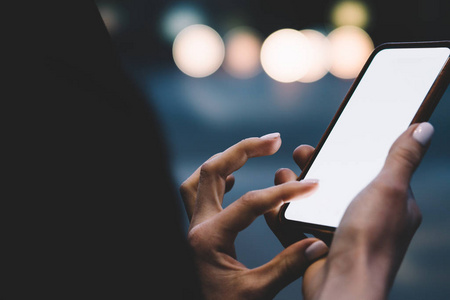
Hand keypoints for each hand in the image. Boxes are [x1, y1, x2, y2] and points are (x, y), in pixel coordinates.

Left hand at [180, 133, 328, 299]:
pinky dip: (218, 180)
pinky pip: (201, 194)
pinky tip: (234, 180)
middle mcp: (197, 227)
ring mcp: (195, 227)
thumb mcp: (256, 293)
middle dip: (244, 150)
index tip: (312, 185)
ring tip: (253, 149)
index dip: (285, 192)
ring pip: (201, 178)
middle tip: (274, 140)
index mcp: (209, 239)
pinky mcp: (199, 232)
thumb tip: (317, 245)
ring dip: (227, 159)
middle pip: (212, 171)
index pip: (251, 204)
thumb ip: (286, 267)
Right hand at [275, 123, 433, 299]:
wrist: (342, 287)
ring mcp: (341, 233)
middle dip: (318, 167)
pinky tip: (274, 202)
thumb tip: (424, 128)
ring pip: (316, 203)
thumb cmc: (370, 240)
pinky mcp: (318, 245)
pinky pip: (299, 224)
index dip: (352, 152)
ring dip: (296, 187)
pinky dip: (285, 212)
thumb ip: (402, 158)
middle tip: (303, 153)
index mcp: (391, 205)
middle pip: (339, 183)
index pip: (372, 169)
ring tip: (282, 175)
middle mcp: (367, 218)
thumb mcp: (389, 189)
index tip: (333, 138)